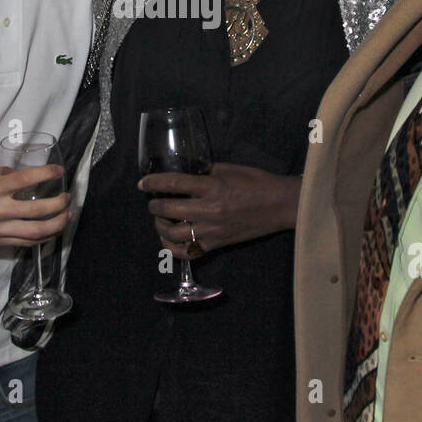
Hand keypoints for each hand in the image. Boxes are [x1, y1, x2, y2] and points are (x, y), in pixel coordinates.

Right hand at [0, 164, 70, 250]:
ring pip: (36, 231)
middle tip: (67, 196)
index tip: (58, 170)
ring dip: (57, 224)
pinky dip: (44, 237)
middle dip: (59, 203)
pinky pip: (26, 242)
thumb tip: (20, 171)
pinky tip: (53, 230)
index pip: (24, 179)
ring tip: (68, 215)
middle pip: (37, 210)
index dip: (46, 174)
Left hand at [141, 162, 300, 257]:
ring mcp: (211, 231)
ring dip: (159, 225)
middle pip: (167, 209)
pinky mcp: (216, 244)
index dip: (153, 182)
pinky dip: (172, 247)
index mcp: (212, 187)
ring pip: (172, 233)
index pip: (173, 183)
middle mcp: (209, 210)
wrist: (279, 206)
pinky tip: (169, 239)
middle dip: (154, 205)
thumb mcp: (229, 169)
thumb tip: (185, 172)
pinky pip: (186, 252)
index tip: (142, 183)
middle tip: (152, 201)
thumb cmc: (256, 183)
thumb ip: (205, 172)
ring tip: (160, 219)